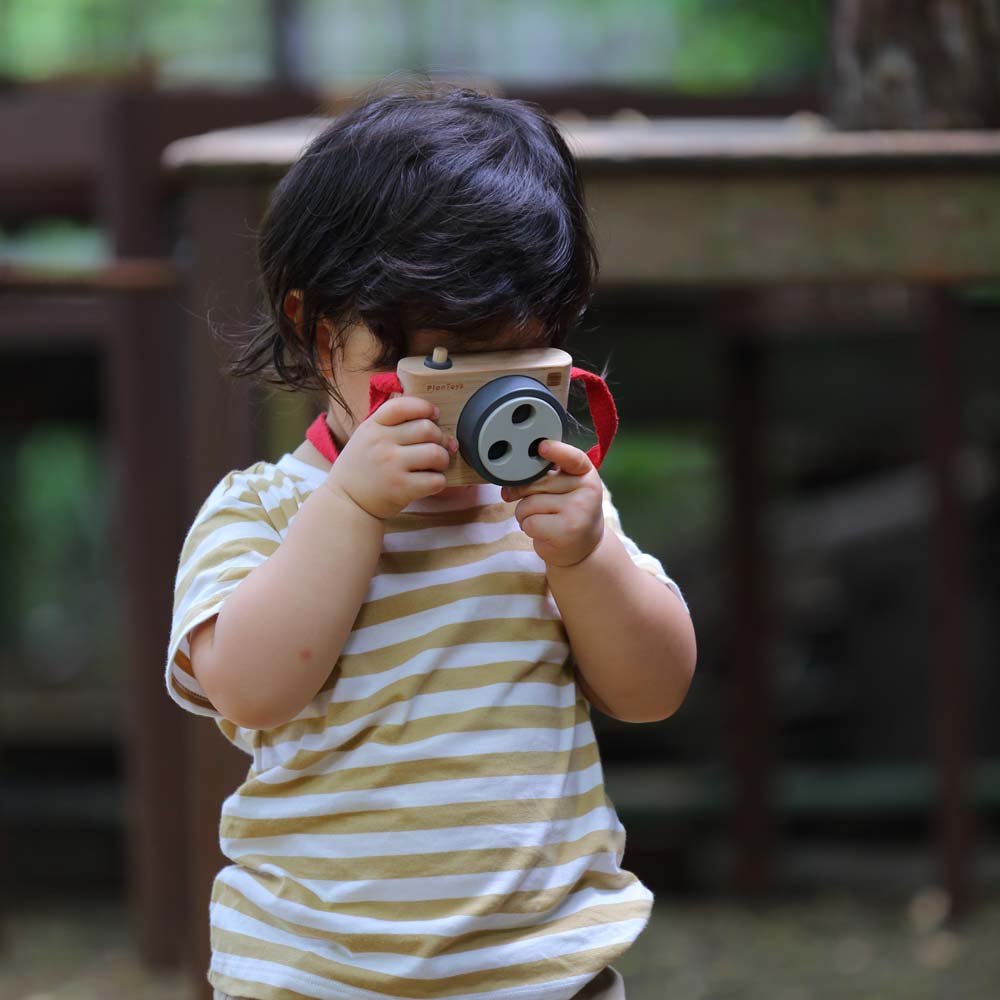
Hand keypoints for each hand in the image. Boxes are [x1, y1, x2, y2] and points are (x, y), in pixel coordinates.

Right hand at [324, 396, 457, 519]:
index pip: (402, 406)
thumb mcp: (367, 437)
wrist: (346, 502)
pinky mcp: (401, 489)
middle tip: (438, 447)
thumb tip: (439, 426)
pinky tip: (430, 481)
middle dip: (440, 437)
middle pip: (427, 429)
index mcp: (373, 427)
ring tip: (436, 465)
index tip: (434, 415)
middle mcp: (381, 443)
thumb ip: (394, 426)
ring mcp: (391, 466)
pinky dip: (439, 481)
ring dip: (443, 459)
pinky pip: (436, 480)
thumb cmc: (362, 468)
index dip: (424, 407)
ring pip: (436, 453)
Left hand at [500, 440, 603, 567]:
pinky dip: (528, 528)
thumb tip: (509, 488)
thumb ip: (543, 479)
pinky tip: (543, 531)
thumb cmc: (566, 512)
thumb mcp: (563, 489)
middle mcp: (587, 490)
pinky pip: (529, 522)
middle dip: (522, 492)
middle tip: (530, 502)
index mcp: (586, 473)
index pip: (572, 458)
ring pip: (529, 503)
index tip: (542, 446)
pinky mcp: (566, 531)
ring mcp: (579, 511)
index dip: (556, 451)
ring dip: (525, 514)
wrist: (583, 547)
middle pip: (538, 482)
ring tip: (542, 520)